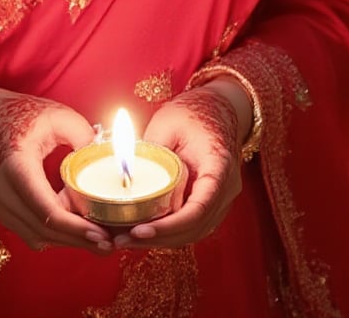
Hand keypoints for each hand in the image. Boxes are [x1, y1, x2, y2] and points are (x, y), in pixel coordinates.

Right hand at [0, 93, 112, 253]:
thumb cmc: (17, 115)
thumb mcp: (54, 116)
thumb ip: (82, 135)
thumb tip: (107, 160)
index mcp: (16, 167)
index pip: (47, 211)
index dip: (76, 227)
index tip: (102, 234)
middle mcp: (3, 194)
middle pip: (45, 231)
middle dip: (79, 240)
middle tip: (110, 243)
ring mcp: (0, 207)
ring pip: (39, 237)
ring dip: (68, 240)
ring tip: (99, 238)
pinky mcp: (3, 212)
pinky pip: (32, 232)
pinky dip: (55, 234)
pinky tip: (75, 226)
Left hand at [113, 84, 244, 250]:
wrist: (217, 107)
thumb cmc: (192, 112)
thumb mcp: (167, 124)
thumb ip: (154, 153)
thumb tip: (131, 183)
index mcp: (219, 166)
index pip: (198, 208)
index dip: (169, 225)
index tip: (139, 230)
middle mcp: (227, 188)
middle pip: (195, 227)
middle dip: (158, 238)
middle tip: (121, 240)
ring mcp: (222, 198)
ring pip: (194, 232)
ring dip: (162, 240)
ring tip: (126, 240)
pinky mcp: (212, 202)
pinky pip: (193, 224)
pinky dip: (169, 232)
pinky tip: (143, 232)